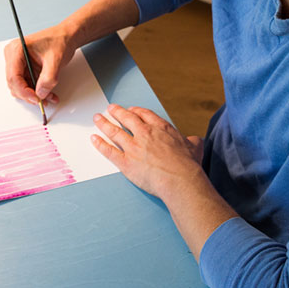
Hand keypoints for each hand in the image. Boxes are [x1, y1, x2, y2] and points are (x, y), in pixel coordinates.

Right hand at [3, 24, 70, 104]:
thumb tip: (41, 93)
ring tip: (49, 97)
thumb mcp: (55, 60)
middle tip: (43, 100)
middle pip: (15, 84)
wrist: (67, 37)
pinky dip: (37, 92)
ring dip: (34, 95)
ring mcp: (19, 64)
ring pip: (21, 87)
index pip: (13, 76)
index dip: (24, 91)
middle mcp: (14, 56)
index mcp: (17, 49)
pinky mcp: (25, 69)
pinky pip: (28, 85)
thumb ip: (48, 78)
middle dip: (29, 94)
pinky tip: (48, 94)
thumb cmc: (59, 40)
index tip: (36, 98)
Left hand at [91, 104, 206, 200]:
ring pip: (115, 132)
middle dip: (117, 112)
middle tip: (110, 108)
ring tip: (97, 118)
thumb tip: (194, 140)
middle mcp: (145, 134)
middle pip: (127, 119)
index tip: (130, 110)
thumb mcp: (195, 148)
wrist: (179, 179)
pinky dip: (100, 144)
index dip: (136, 111)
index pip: (144, 115)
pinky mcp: (126, 162)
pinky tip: (94, 139)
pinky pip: (109, 151)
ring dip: (104, 124)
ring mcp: (133, 148)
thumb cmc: (188, 165)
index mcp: (161, 128)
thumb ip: (192, 142)